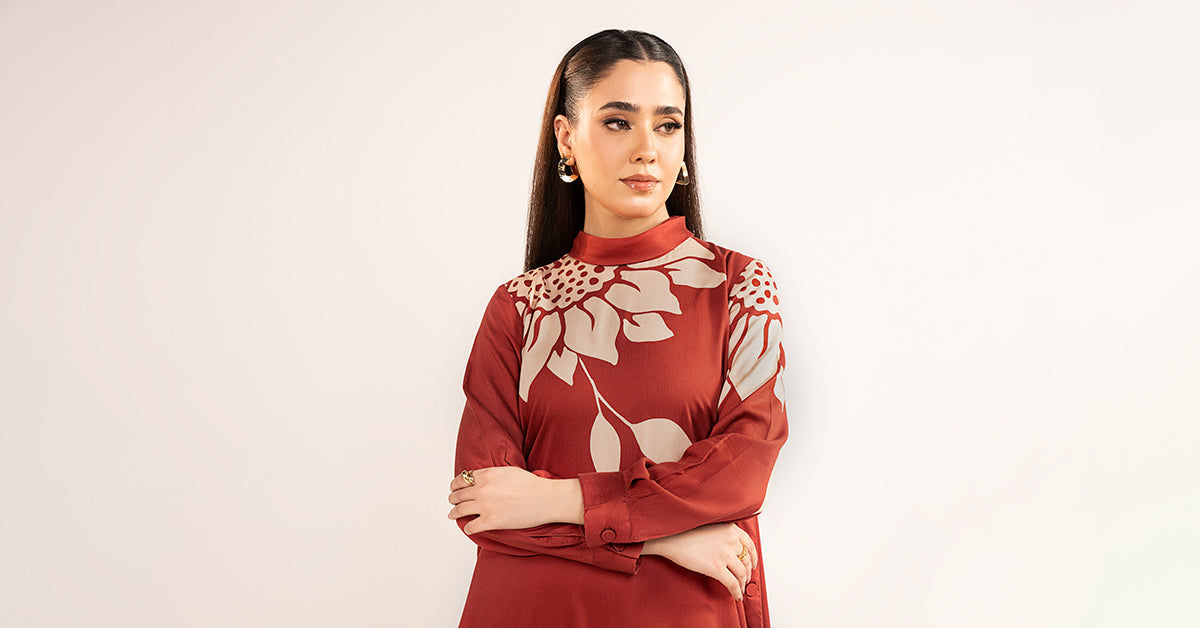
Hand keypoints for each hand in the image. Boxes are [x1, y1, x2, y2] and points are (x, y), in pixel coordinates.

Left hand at [447, 467, 583, 533]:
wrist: (545, 499)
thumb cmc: (531, 484)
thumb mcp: (507, 471)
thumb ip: (490, 474)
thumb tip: (480, 478)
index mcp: (486, 475)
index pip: (461, 479)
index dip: (455, 485)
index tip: (454, 488)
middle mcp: (482, 490)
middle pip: (457, 495)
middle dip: (453, 499)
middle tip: (452, 502)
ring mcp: (484, 506)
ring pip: (459, 510)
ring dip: (454, 513)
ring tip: (452, 515)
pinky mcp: (490, 521)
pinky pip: (470, 526)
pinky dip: (467, 528)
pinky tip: (468, 528)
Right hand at [642, 523, 757, 600]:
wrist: (671, 537)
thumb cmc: (686, 531)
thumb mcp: (711, 526)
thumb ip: (724, 534)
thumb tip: (731, 548)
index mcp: (731, 529)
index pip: (750, 545)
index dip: (754, 557)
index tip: (753, 564)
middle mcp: (731, 541)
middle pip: (747, 561)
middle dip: (748, 572)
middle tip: (745, 578)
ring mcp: (725, 555)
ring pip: (742, 574)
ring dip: (742, 583)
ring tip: (740, 587)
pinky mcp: (716, 568)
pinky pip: (732, 584)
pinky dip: (736, 591)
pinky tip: (736, 596)